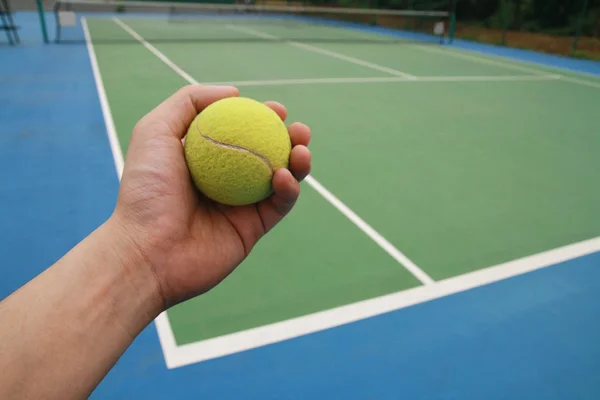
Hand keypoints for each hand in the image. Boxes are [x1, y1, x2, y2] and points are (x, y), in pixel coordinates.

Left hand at [111, 85, 311, 308]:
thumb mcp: (155, 131)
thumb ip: (189, 102)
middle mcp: (226, 179)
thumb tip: (234, 92)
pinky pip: (278, 205)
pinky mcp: (252, 229)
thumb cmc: (146, 190)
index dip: (262, 117)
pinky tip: (283, 175)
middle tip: (298, 130)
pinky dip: (288, 188)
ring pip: (280, 178)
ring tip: (301, 149)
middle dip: (289, 138)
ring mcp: (241, 205)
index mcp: (205, 156)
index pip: (241, 130)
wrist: (147, 251)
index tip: (276, 108)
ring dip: (298, 161)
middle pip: (266, 152)